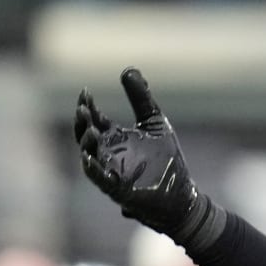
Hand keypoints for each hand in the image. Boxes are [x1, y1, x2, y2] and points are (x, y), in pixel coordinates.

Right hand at [74, 69, 224, 248]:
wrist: (184, 196)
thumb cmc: (167, 161)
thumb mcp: (155, 123)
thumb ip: (141, 98)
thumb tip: (128, 69)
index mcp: (115, 138)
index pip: (93, 120)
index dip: (87, 106)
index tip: (86, 92)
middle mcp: (109, 154)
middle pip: (85, 137)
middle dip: (82, 123)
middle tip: (84, 108)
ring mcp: (111, 172)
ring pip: (89, 158)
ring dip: (86, 144)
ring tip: (90, 129)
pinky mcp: (119, 190)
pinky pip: (100, 179)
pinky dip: (93, 169)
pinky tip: (88, 157)